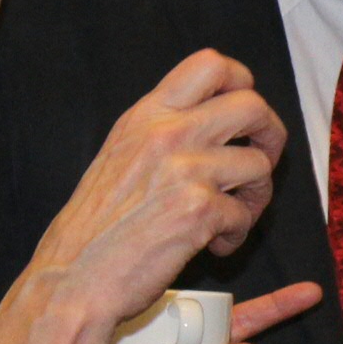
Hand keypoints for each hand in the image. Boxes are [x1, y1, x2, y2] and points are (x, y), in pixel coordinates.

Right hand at [18, 50, 283, 325]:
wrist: (73, 278)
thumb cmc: (94, 229)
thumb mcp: (120, 156)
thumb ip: (161, 132)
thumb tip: (212, 120)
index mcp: (146, 117)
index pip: (211, 65)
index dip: (243, 85)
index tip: (246, 116)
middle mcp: (166, 134)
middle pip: (253, 106)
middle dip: (270, 137)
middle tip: (257, 164)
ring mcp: (184, 170)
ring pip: (259, 165)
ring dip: (255, 197)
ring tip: (230, 218)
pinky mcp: (198, 210)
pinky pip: (244, 215)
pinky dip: (235, 235)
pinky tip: (211, 245)